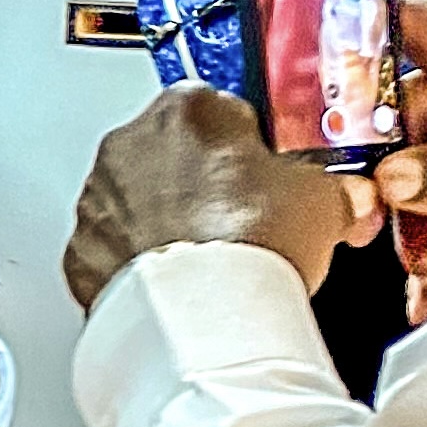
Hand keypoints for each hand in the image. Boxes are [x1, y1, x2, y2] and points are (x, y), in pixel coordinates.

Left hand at [63, 86, 371, 314]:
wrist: (202, 319)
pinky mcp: (80, 253)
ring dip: (164, 224)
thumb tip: (347, 198)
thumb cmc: (251, 246)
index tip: (264, 180)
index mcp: (189, 107)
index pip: (225, 114)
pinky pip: (111, 252)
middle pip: (175, 156)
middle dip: (203, 187)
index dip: (251, 153)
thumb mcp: (322, 200)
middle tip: (238, 226)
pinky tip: (173, 288)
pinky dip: (135, 266)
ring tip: (208, 264)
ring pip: (137, 203)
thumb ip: (332, 188)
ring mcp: (98, 199)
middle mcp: (130, 141)